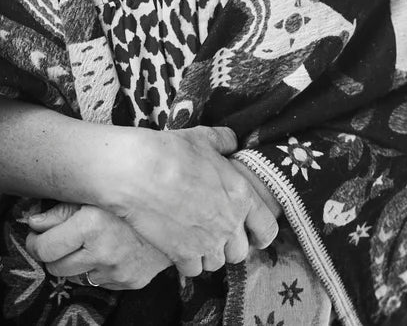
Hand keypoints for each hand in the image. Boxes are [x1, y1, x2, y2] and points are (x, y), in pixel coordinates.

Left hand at [25, 202, 172, 289]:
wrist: (175, 209)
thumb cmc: (130, 194)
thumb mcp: (93, 193)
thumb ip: (59, 210)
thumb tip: (32, 222)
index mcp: (90, 224)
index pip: (44, 248)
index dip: (35, 242)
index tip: (36, 235)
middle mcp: (102, 250)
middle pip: (56, 267)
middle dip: (52, 253)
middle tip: (57, 239)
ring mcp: (116, 270)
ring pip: (75, 276)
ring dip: (74, 262)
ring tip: (84, 242)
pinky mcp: (128, 281)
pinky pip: (99, 281)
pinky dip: (96, 268)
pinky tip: (106, 249)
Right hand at [108, 125, 278, 276]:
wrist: (139, 172)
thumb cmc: (172, 151)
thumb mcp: (203, 137)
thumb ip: (223, 141)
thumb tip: (231, 142)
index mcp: (241, 196)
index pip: (267, 228)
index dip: (261, 231)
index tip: (252, 231)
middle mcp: (229, 224)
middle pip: (240, 251)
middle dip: (230, 244)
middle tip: (215, 230)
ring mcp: (207, 242)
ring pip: (217, 263)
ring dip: (208, 253)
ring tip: (195, 237)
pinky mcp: (183, 254)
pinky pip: (193, 270)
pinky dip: (187, 261)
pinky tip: (178, 244)